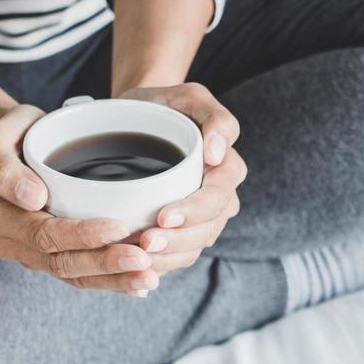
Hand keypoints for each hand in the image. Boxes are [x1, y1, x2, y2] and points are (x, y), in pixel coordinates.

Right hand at [0, 104, 159, 294]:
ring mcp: (30, 253)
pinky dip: (110, 281)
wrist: (9, 146)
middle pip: (62, 262)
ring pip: (74, 275)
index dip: (82, 235)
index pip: (44, 233)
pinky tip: (139, 285)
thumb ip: (6, 168)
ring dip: (114, 280)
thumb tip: (33, 198)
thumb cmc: (10, 136)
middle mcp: (10, 241)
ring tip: (149, 278)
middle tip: (145, 260)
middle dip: (106, 264)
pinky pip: (80, 275)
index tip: (119, 228)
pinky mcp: (49, 256)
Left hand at [118, 83, 243, 275]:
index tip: (163, 216)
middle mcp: (220, 196)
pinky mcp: (183, 231)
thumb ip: (214, 116)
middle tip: (145, 243)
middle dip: (177, 240)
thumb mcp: (190, 96)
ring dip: (168, 256)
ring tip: (139, 257)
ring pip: (194, 246)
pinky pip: (179, 255)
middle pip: (207, 227)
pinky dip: (161, 263)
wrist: (137, 118)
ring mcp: (202, 217)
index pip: (218, 196)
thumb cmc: (164, 105)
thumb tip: (217, 154)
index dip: (194, 211)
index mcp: (226, 167)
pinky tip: (139, 267)